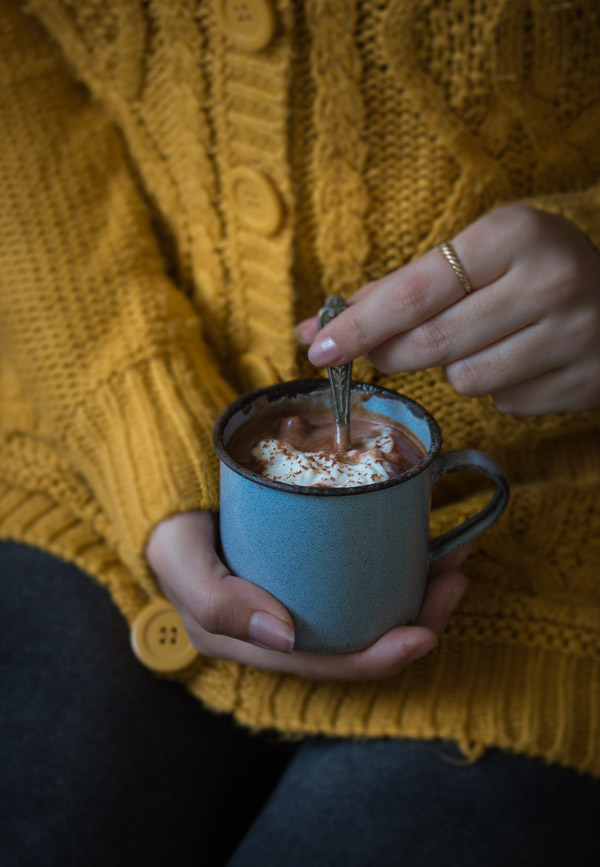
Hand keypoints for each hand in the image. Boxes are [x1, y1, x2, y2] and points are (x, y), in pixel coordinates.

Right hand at [145, 510, 468, 680]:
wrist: (169, 505)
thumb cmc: (173, 535)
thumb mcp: (181, 561)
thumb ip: (218, 601)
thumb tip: (285, 635)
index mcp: (259, 644)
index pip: (328, 665)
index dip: (380, 659)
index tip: (425, 634)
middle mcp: (287, 633)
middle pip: (363, 642)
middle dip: (419, 621)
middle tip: (455, 576)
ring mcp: (303, 604)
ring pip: (370, 612)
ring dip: (419, 592)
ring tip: (454, 557)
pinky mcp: (312, 575)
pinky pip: (363, 580)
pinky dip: (400, 565)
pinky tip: (426, 543)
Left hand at [298, 206, 599, 414]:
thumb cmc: (531, 270)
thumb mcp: (476, 255)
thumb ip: (399, 289)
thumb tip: (316, 330)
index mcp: (514, 234)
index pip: (414, 292)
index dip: (360, 326)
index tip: (317, 348)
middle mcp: (548, 281)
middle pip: (431, 344)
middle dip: (393, 353)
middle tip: (382, 352)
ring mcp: (572, 335)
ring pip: (465, 379)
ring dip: (456, 368)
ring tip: (486, 339)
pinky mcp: (583, 380)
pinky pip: (505, 401)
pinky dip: (498, 385)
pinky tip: (523, 359)